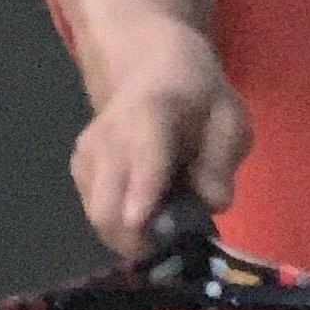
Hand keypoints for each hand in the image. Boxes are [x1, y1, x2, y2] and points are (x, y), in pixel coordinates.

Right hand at [69, 25, 251, 258]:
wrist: (153, 67)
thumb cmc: (198, 96)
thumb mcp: (229, 118)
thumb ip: (221, 161)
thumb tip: (211, 203)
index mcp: (150, 117)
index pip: (141, 164)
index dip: (142, 203)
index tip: (151, 233)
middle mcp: (108, 138)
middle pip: (107, 210)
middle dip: (140, 240)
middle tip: (175, 241)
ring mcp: (87, 154)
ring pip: (98, 218)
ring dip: (131, 235)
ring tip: (163, 221)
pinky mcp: (80, 169)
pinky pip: (95, 212)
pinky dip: (121, 223)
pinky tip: (144, 208)